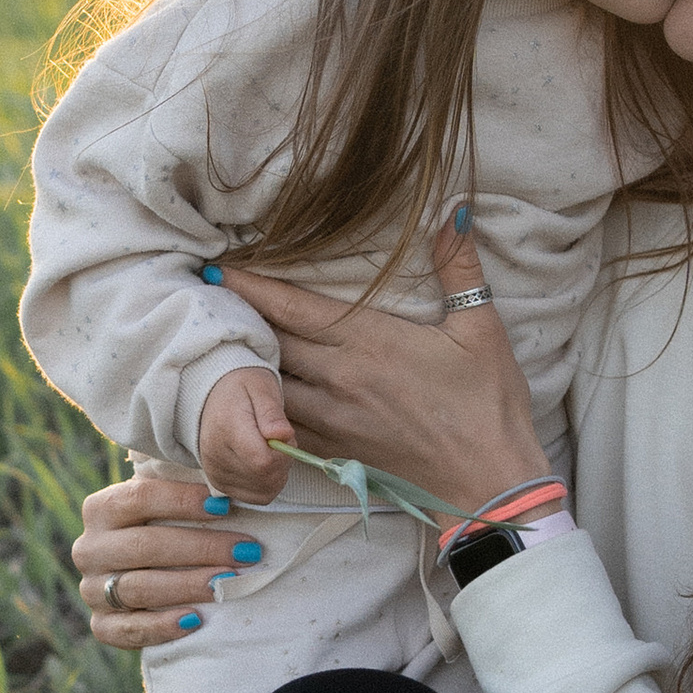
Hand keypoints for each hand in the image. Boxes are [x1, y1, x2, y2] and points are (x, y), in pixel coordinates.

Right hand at [74, 472, 249, 648]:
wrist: (142, 578)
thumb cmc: (163, 531)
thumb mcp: (165, 506)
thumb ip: (183, 492)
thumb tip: (226, 481)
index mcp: (100, 509)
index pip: (140, 498)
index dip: (183, 501)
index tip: (225, 506)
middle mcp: (89, 549)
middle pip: (144, 546)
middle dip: (200, 548)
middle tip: (245, 551)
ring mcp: (91, 590)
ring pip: (138, 588)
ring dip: (187, 585)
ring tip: (226, 583)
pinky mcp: (101, 625)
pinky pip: (127, 630)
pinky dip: (161, 626)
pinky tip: (194, 620)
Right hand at [196, 363, 294, 500]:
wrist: (213, 396)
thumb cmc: (241, 389)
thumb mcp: (261, 388)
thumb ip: (272, 413)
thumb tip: (284, 435)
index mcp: (227, 429)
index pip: (263, 462)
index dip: (284, 454)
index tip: (284, 436)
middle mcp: (216, 456)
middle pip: (265, 479)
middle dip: (283, 462)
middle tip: (279, 439)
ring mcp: (216, 473)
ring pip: (264, 491)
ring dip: (277, 474)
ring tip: (269, 449)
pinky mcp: (220, 484)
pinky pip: (256, 497)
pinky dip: (267, 484)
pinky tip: (262, 463)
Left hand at [220, 218, 544, 516]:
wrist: (486, 482)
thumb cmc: (488, 404)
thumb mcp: (482, 329)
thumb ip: (459, 266)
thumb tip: (458, 210)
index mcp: (369, 341)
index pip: (292, 307)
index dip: (251, 285)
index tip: (218, 267)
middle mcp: (339, 378)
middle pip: (269, 340)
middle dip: (236, 316)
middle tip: (203, 294)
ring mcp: (332, 418)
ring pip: (267, 383)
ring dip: (241, 361)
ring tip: (216, 340)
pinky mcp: (334, 450)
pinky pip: (280, 423)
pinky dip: (258, 405)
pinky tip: (245, 394)